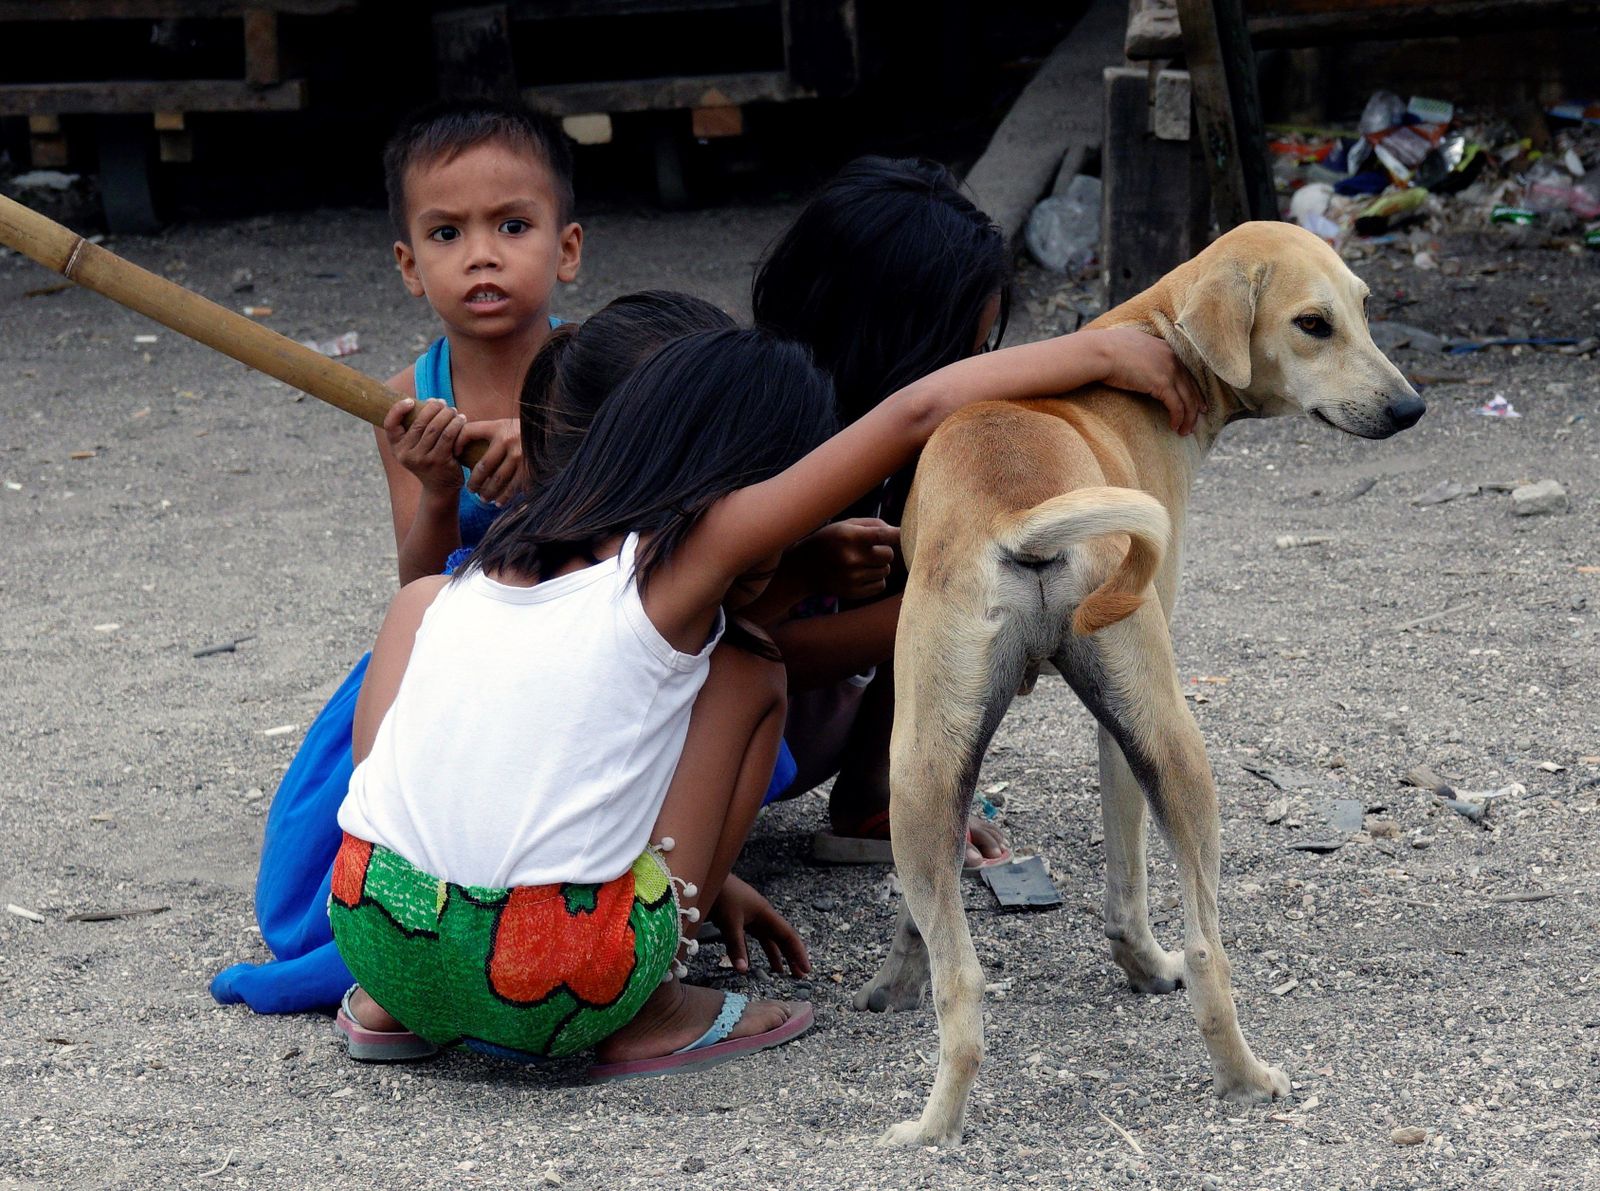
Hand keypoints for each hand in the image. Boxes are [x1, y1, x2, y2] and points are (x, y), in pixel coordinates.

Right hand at [384, 398, 464, 492]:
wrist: (440, 488)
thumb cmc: (429, 459)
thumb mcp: (416, 446)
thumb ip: (417, 426)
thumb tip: (432, 400)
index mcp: (397, 448)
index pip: (389, 424)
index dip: (398, 410)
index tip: (410, 400)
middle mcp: (406, 454)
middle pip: (419, 423)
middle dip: (433, 408)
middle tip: (443, 403)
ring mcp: (423, 459)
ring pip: (435, 428)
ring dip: (447, 414)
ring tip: (453, 410)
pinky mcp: (440, 462)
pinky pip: (448, 436)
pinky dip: (456, 424)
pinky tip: (461, 419)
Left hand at [456, 418, 523, 506]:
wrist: (549, 432)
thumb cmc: (521, 431)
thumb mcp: (504, 425)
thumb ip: (486, 431)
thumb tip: (458, 442)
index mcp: (497, 427)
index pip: (469, 433)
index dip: (457, 443)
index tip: (454, 456)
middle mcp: (508, 440)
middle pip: (483, 466)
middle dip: (474, 481)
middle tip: (470, 489)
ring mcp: (521, 455)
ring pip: (498, 480)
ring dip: (488, 492)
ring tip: (484, 498)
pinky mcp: (531, 467)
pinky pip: (515, 486)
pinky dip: (506, 497)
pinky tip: (500, 503)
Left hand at [708, 874, 810, 976]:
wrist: (706, 877)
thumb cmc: (721, 894)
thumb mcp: (730, 921)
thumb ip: (737, 946)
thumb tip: (743, 970)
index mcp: (765, 913)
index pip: (788, 935)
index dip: (798, 952)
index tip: (806, 969)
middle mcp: (761, 915)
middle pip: (781, 938)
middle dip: (791, 956)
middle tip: (800, 975)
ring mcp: (750, 917)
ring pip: (767, 939)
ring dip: (775, 954)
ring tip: (781, 972)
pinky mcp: (738, 919)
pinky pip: (751, 939)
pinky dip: (753, 951)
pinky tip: (750, 963)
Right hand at [794, 518, 898, 600]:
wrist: (803, 568)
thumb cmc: (830, 540)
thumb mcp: (846, 524)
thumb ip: (874, 525)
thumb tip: (900, 532)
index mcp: (850, 536)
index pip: (885, 535)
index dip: (899, 535)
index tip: (907, 535)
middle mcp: (852, 558)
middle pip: (888, 555)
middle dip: (883, 551)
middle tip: (869, 550)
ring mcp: (853, 577)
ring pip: (885, 571)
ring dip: (878, 566)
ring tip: (860, 562)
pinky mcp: (853, 592)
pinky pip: (881, 585)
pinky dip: (875, 580)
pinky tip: (860, 574)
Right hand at [1084, 327, 1206, 435]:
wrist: (1101, 352)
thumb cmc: (1106, 349)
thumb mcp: (1130, 344)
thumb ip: (1141, 352)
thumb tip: (1136, 360)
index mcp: (1166, 348)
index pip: (1186, 371)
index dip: (1193, 388)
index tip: (1197, 401)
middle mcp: (1173, 358)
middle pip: (1191, 386)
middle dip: (1196, 404)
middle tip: (1199, 417)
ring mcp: (1170, 370)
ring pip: (1187, 399)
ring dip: (1188, 418)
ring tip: (1185, 431)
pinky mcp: (1162, 384)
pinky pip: (1177, 406)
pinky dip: (1178, 418)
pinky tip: (1174, 427)